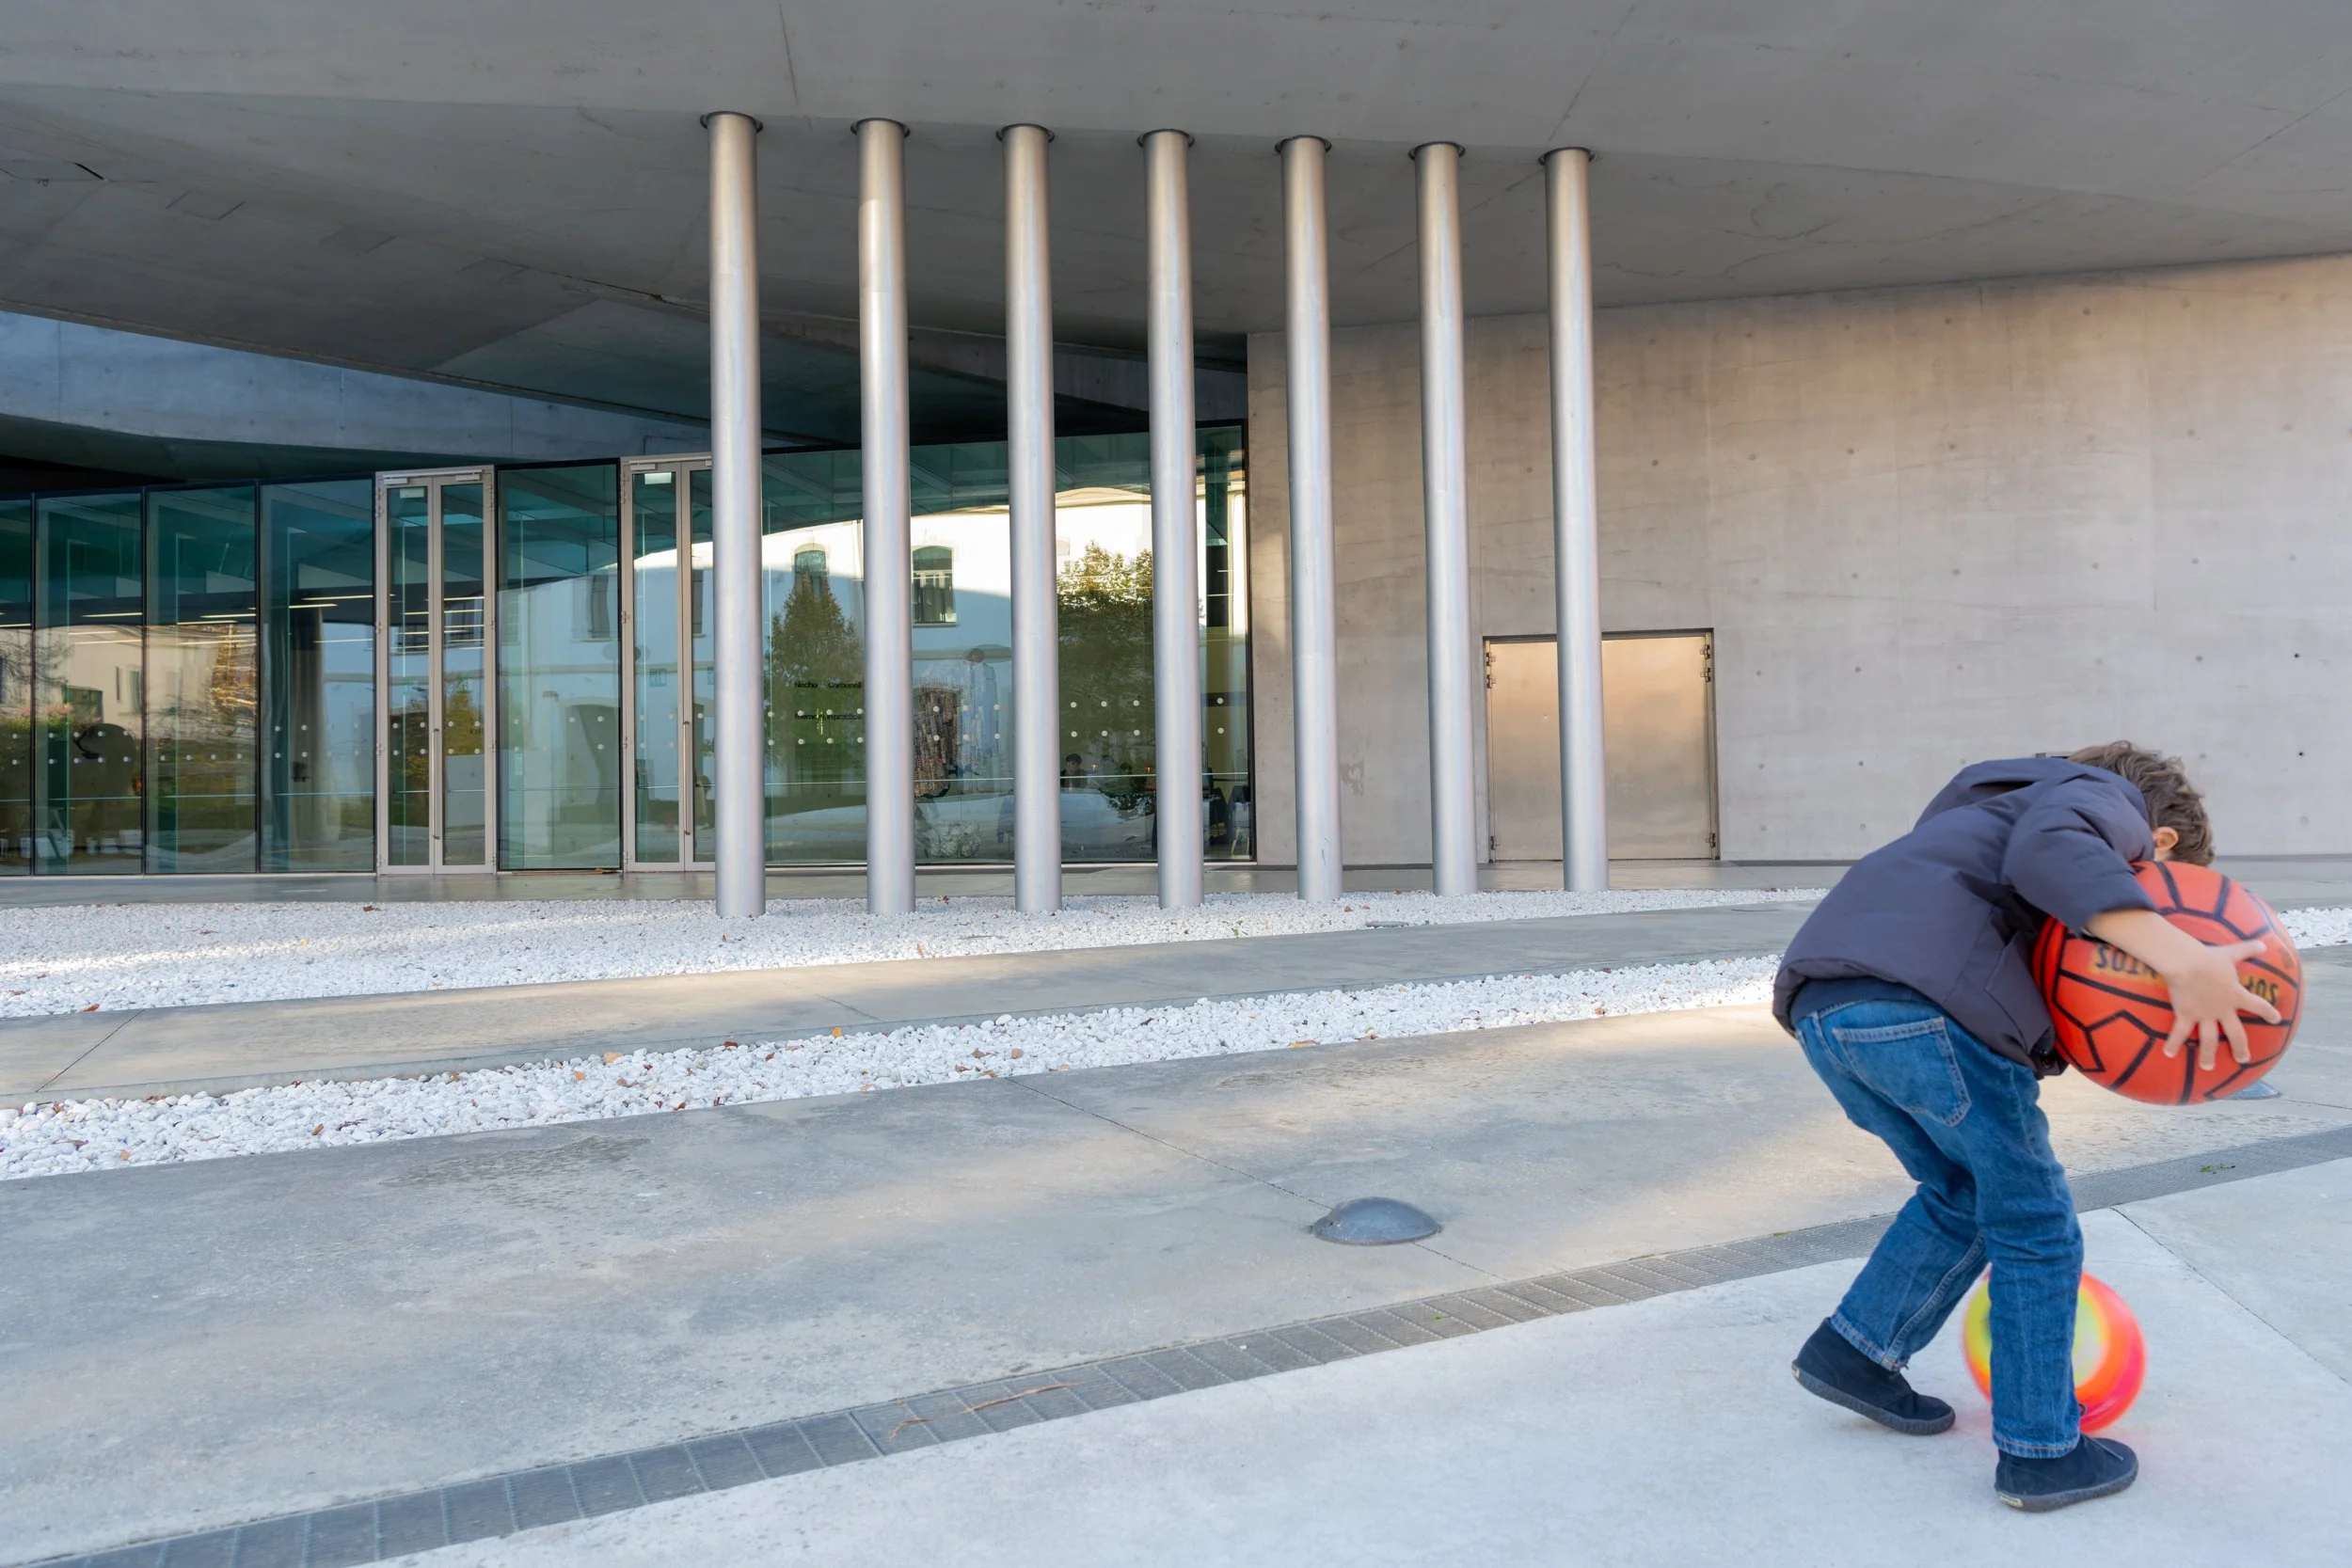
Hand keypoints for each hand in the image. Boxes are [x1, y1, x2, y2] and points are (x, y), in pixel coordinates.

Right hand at [2155, 938, 2281, 1070]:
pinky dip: (2173, 1043)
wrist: (2188, 964)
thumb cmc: (2209, 958)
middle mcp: (2223, 1010)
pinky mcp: (2186, 1015)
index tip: (2276, 1019)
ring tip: (2208, 1067)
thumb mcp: (2231, 953)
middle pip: (2236, 1034)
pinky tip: (2168, 1054)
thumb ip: (2247, 949)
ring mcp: (2205, 1015)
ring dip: (2208, 1055)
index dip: (2268, 1012)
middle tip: (2243, 1060)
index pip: (2258, 1006)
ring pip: (2209, 1040)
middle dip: (2240, 1048)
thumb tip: (2263, 943)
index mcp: (2236, 996)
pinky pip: (2179, 1032)